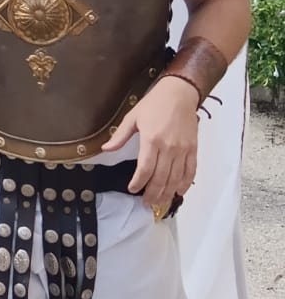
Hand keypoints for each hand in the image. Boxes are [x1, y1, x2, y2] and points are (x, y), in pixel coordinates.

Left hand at [105, 77, 201, 211]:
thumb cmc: (154, 104)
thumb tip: (105, 149)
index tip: (133, 190)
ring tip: (160, 203)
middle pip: (161, 178)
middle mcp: (169, 148)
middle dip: (153, 194)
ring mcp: (183, 150)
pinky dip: (185, 184)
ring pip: (176, 178)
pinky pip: (190, 171)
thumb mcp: (132, 118)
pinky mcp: (193, 150)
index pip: (145, 169)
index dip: (138, 183)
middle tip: (146, 204)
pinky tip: (179, 192)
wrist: (179, 94)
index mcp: (151, 140)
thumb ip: (120, 136)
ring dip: (168, 193)